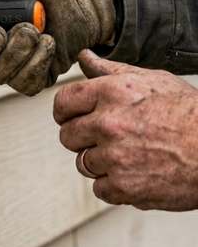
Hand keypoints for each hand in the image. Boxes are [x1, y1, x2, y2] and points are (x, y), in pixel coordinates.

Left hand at [55, 50, 197, 210]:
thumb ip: (111, 71)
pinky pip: (99, 189)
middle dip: (84, 138)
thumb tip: (85, 57)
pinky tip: (135, 174)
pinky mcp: (124, 186)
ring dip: (101, 162)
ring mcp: (114, 157)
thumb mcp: (153, 81)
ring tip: (129, 155)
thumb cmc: (191, 115)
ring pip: (83, 163)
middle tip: (109, 138)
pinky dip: (114, 186)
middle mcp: (109, 123)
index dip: (66, 112)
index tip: (73, 118)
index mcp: (112, 93)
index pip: (62, 102)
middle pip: (68, 136)